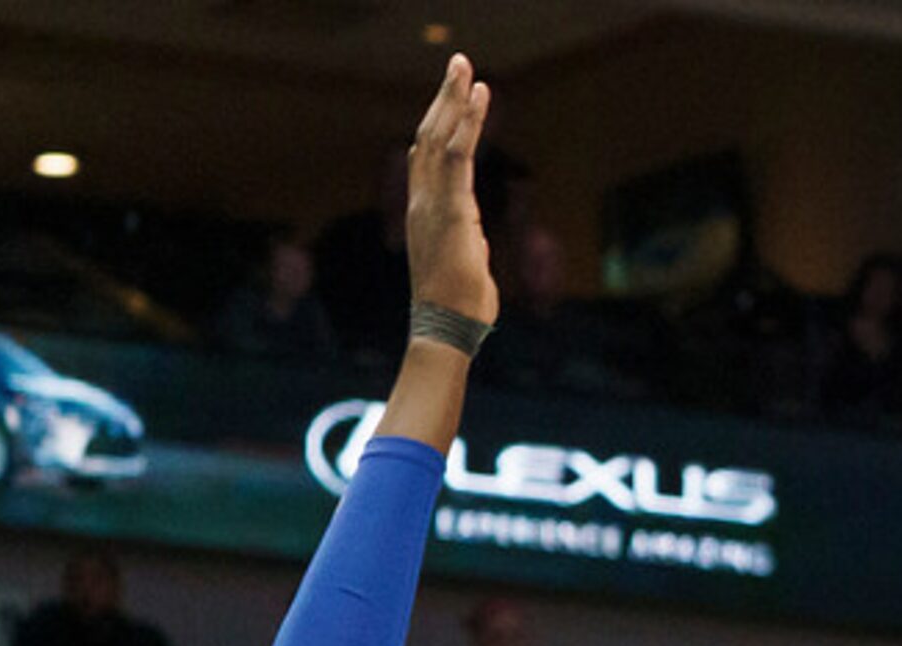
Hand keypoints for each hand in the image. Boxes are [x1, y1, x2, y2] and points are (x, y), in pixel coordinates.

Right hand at [407, 55, 498, 324]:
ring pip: (440, 136)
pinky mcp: (452, 209)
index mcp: (426, 212)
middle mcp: (423, 200)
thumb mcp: (463, 260)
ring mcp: (433, 203)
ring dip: (453, 98)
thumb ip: (465, 237)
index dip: (439, 124)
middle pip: (429, 135)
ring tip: (465, 66)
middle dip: (443, 97)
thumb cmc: (459, 305)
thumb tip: (471, 230)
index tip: (452, 98)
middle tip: (458, 62)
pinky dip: (468, 123)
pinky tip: (478, 98)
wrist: (447, 327)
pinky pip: (458, 156)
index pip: (427, 157)